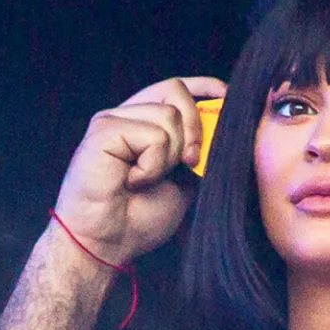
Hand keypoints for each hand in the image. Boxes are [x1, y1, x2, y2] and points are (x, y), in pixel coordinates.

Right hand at [53, 76, 226, 265]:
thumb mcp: (183, 182)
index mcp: (143, 123)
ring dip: (170, 156)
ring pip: (168, 115)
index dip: (202, 86)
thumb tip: (221, 126)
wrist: (106, 243)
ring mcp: (113, 120)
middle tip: (190, 164)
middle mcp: (127, 115)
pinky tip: (132, 182)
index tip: (225, 93)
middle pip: (175, 91)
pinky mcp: (104, 129)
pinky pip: (153, 136)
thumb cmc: (138, 218)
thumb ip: (197, 152)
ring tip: (145, 180)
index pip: (174, 88)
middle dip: (195, 127)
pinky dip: (152, 166)